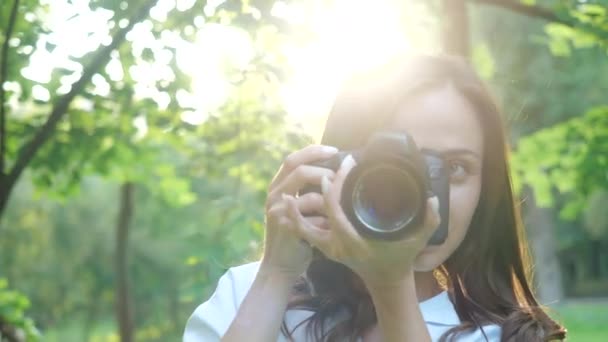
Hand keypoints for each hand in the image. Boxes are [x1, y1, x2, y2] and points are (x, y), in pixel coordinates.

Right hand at [261, 145, 337, 278]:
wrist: (281, 264)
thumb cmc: (295, 234)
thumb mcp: (297, 206)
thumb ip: (306, 188)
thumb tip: (333, 170)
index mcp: (277, 186)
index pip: (293, 159)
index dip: (313, 151)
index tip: (335, 150)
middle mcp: (274, 195)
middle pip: (299, 170)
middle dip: (324, 171)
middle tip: (341, 178)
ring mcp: (278, 211)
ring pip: (310, 195)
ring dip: (330, 200)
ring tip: (340, 205)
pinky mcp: (286, 228)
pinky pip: (313, 220)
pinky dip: (326, 220)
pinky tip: (332, 224)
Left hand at [283, 154, 440, 286]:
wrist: (386, 282)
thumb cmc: (400, 260)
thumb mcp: (417, 241)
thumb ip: (428, 221)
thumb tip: (432, 198)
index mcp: (355, 241)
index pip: (337, 210)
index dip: (336, 186)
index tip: (342, 166)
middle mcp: (339, 245)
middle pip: (322, 211)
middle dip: (323, 187)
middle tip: (329, 167)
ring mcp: (330, 249)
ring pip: (304, 229)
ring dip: (296, 211)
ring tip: (288, 191)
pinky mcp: (326, 249)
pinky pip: (306, 235)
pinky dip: (296, 222)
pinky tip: (290, 207)